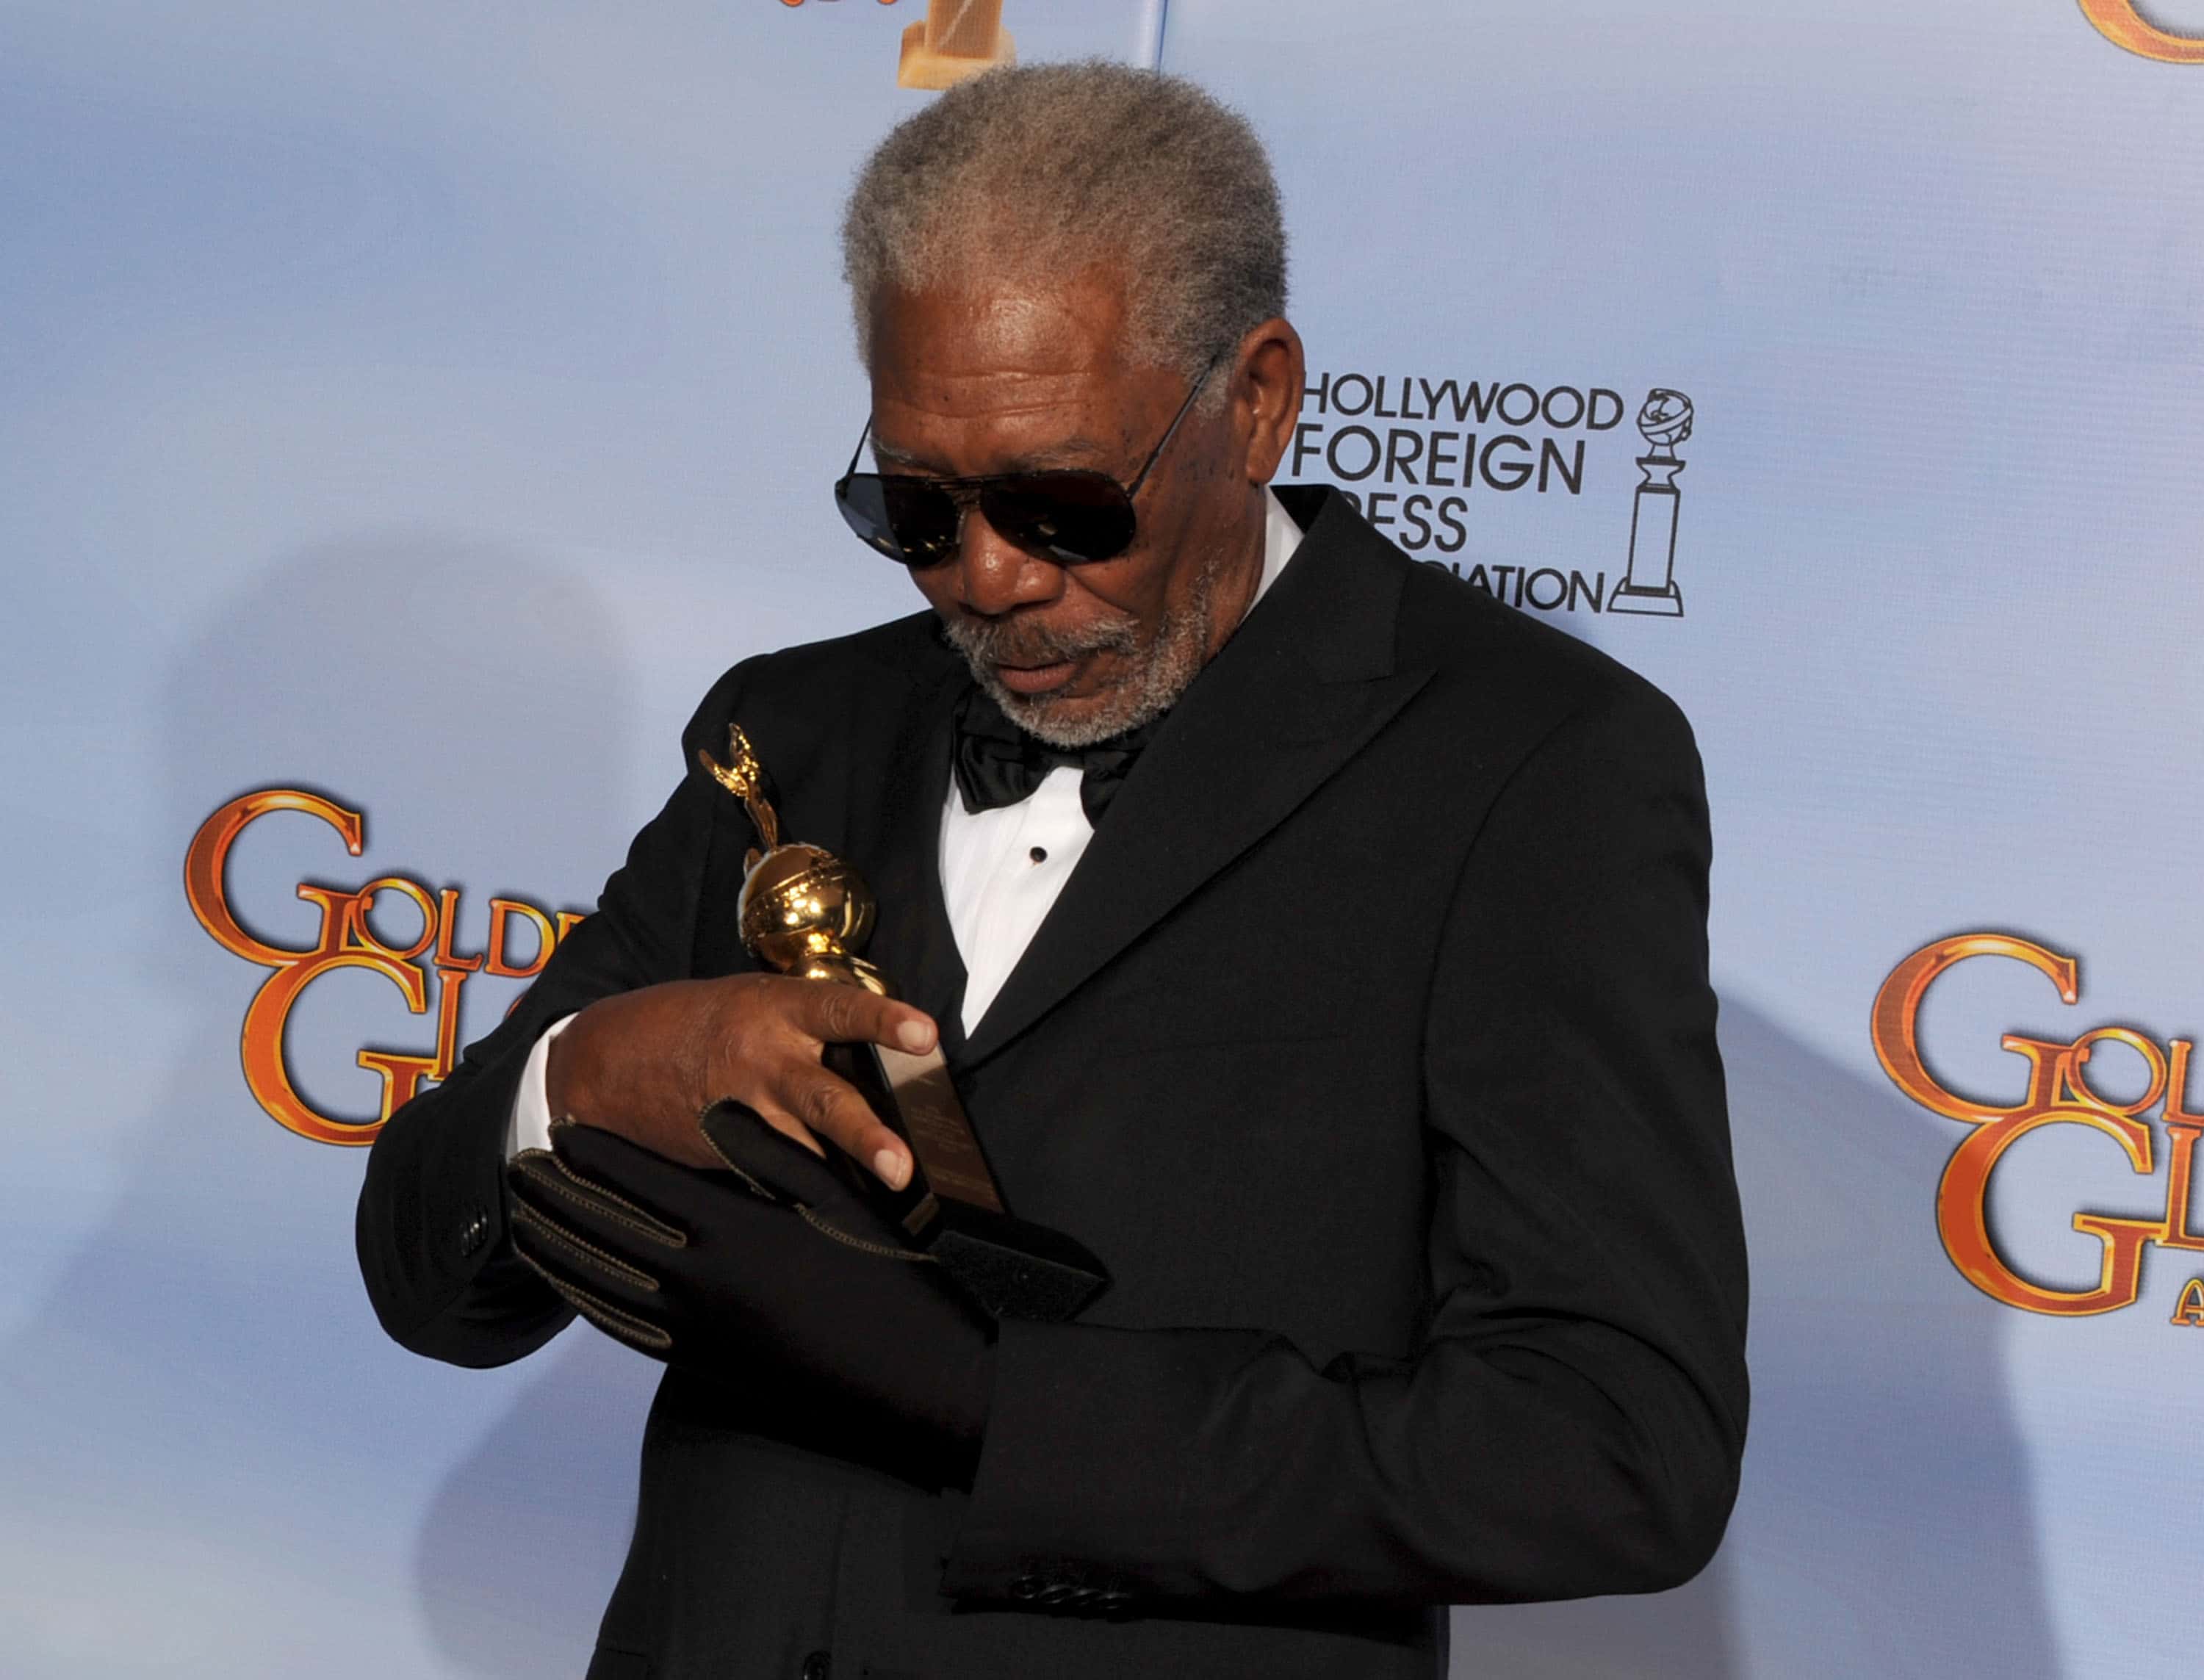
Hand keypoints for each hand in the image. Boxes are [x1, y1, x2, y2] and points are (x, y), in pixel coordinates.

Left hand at [504, 1103, 995, 1477]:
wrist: (904, 1371)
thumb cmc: (882, 1270)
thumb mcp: (833, 1195)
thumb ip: (766, 1151)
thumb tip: (712, 1110)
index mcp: (729, 1226)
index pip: (637, 1181)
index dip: (592, 1154)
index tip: (559, 1130)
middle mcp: (698, 1277)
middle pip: (602, 1228)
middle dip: (555, 1195)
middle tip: (519, 1169)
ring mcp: (694, 1326)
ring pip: (599, 1280)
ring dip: (555, 1246)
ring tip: (525, 1218)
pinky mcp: (700, 1361)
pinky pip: (622, 1327)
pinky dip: (585, 1300)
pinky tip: (569, 1282)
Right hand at [545, 973, 936, 1187]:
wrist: (606, 1062)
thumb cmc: (699, 1022)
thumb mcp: (753, 1001)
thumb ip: (809, 1027)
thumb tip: (881, 1063)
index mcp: (775, 1010)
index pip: (839, 1010)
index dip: (884, 1020)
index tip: (927, 1035)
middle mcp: (763, 1061)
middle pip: (823, 1100)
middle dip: (865, 1137)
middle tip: (903, 1168)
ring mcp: (743, 1114)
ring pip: (804, 1153)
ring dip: (845, 1180)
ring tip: (889, 1208)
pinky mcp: (726, 1155)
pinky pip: (777, 1175)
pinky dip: (809, 1192)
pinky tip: (843, 1215)